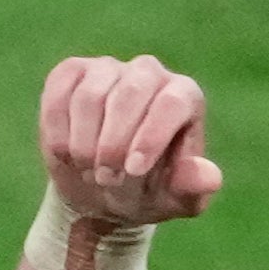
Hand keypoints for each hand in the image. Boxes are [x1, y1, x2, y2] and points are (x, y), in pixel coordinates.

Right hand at [40, 55, 221, 225]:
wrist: (100, 191)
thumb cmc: (145, 192)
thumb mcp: (173, 200)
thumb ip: (192, 188)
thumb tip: (210, 177)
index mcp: (184, 97)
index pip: (171, 102)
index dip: (150, 136)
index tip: (132, 170)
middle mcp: (149, 73)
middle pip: (131, 93)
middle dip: (114, 144)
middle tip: (107, 180)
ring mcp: (109, 68)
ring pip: (91, 96)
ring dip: (84, 144)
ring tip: (90, 172)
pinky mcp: (73, 72)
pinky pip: (60, 93)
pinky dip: (58, 132)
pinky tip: (67, 155)